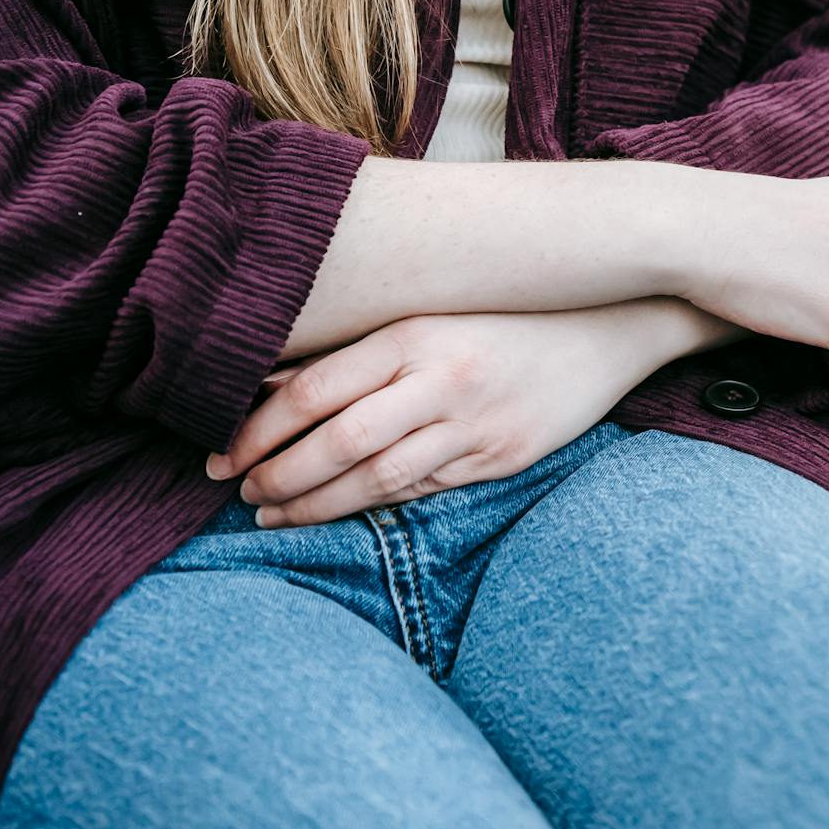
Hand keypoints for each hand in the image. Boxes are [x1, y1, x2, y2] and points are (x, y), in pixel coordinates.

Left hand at [209, 299, 728, 527]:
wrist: (610, 326)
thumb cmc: (506, 314)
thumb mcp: (429, 316)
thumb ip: (357, 348)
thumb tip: (267, 381)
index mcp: (416, 333)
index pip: (313, 389)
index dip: (256, 429)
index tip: (218, 452)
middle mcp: (444, 378)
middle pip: (338, 440)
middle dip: (275, 474)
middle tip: (237, 491)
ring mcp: (477, 423)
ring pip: (377, 478)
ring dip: (314, 503)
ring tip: (271, 513)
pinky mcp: (504, 456)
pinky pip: (424, 489)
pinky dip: (373, 504)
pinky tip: (340, 510)